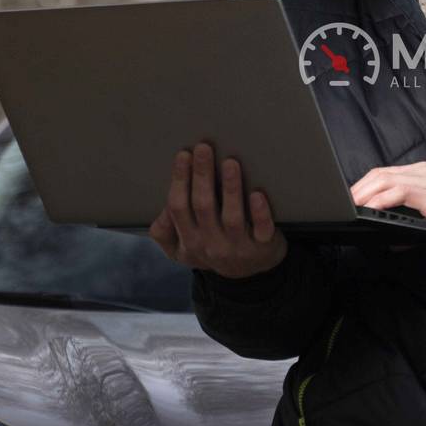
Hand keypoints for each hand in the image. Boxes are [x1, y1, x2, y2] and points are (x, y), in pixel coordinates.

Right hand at [148, 142, 287, 278]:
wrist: (249, 277)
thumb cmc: (213, 249)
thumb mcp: (182, 249)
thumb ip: (164, 232)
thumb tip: (162, 209)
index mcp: (189, 240)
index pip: (179, 207)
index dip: (180, 180)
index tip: (184, 154)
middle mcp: (211, 244)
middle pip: (203, 206)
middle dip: (202, 175)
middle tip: (204, 148)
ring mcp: (238, 247)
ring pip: (232, 217)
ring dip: (230, 188)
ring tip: (231, 162)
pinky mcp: (263, 247)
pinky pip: (262, 230)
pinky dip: (260, 213)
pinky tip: (258, 194)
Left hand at [350, 161, 425, 252]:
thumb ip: (414, 220)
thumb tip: (393, 240)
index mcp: (422, 172)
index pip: (385, 172)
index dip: (364, 184)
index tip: (351, 197)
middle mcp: (420, 172)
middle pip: (379, 174)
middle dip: (357, 188)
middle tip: (343, 204)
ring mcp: (425, 181)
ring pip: (384, 180)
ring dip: (363, 193)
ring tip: (350, 207)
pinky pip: (399, 192)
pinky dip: (380, 200)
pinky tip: (370, 209)